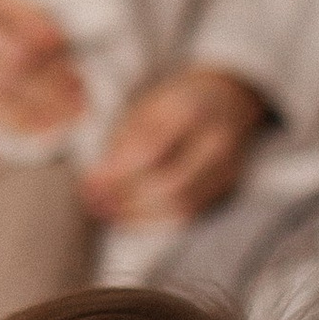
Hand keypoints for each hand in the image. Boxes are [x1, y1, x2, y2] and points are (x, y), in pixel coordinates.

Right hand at [0, 0, 87, 160]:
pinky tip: (3, 158)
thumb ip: (26, 14)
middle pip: (2, 83)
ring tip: (56, 128)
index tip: (77, 81)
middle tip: (77, 109)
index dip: (51, 71)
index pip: (14, 52)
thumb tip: (59, 44)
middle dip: (47, 100)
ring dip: (25, 124)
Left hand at [84, 66, 269, 225]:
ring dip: (138, 215)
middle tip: (92, 203)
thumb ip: (126, 139)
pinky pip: (190, 213)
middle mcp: (217, 142)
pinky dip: (155, 220)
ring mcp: (229, 168)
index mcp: (192, 111)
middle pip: (170, 185)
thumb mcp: (150, 105)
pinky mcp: (228, 188)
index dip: (116, 173)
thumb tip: (98, 180)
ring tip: (104, 213)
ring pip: (181, 206)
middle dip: (127, 199)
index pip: (150, 150)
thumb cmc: (178, 102)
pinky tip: (128, 218)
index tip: (87, 183)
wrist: (231, 100)